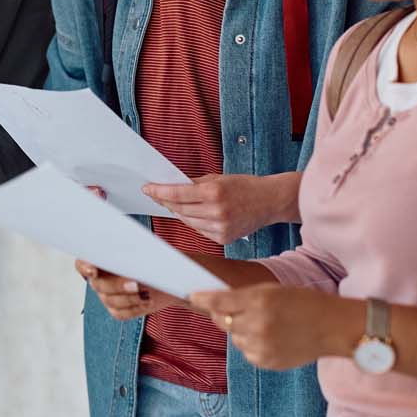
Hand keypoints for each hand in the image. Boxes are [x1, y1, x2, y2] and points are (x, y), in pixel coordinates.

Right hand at [76, 259, 184, 320]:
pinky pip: (121, 313)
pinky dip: (136, 308)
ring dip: (130, 298)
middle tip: (135, 284)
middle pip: (100, 285)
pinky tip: (147, 302)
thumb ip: (132, 249)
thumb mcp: (141, 248)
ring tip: (147, 293)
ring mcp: (106, 296)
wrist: (163, 274)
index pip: (82, 263)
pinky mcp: (117, 310)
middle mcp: (99, 280)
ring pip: (111, 301)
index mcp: (99, 260)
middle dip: (118, 285)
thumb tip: (133, 254)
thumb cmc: (149, 256)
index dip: (85, 267)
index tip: (93, 271)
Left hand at [142, 173, 300, 244]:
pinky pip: (199, 231)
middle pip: (179, 209)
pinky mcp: (223, 239)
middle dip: (165, 201)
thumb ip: (195, 183)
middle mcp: (216, 212)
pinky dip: (193, 222)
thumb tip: (172, 186)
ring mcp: (220, 228)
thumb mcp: (219, 178)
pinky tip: (193, 215)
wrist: (269, 201)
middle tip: (156, 194)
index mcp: (214, 192)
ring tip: (173, 204)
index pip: (178, 193)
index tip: (147, 188)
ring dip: (178, 212)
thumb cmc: (244, 186)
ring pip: (187, 221)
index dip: (159, 191)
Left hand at [188, 284, 351, 370]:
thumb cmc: (303, 302)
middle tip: (238, 310)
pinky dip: (252, 345)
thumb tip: (215, 303)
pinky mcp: (267, 362)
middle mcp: (257, 324)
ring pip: (234, 338)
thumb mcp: (273, 290)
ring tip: (264, 324)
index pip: (219, 302)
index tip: (192, 296)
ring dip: (240, 331)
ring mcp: (262, 346)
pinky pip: (247, 353)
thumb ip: (244, 296)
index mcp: (259, 301)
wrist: (331, 327)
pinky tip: (271, 338)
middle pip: (222, 321)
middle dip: (223, 315)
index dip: (202, 299)